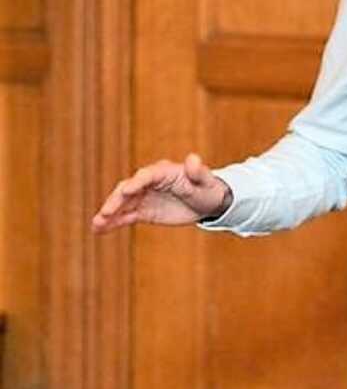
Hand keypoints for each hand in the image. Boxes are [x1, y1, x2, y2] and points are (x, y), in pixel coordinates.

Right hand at [91, 152, 231, 233]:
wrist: (207, 202)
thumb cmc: (207, 188)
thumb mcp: (205, 181)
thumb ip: (197, 171)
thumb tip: (193, 158)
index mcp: (163, 172)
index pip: (146, 175)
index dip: (137, 182)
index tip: (127, 190)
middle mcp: (149, 182)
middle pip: (129, 189)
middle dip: (117, 200)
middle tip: (106, 212)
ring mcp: (144, 196)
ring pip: (123, 203)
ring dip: (109, 213)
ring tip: (96, 224)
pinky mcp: (143, 211)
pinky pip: (125, 216)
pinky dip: (113, 222)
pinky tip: (99, 230)